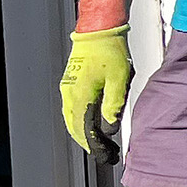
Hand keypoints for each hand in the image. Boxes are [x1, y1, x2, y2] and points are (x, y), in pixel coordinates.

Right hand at [60, 25, 132, 163]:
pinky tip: (90, 127)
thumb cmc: (110, 50)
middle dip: (88, 143)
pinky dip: (79, 122)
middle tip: (103, 154)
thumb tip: (110, 127)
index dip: (94, 144)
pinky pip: (72, 110)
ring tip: (98, 145)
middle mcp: (70, 93)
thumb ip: (114, 103)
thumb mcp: (119, 78)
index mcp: (80, 94)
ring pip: (71, 119)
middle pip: (74, 127)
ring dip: (82, 134)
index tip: (104, 155)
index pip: (83, 128)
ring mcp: (68, 89)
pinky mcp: (70, 84)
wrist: (98, 31)